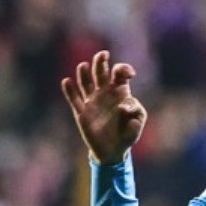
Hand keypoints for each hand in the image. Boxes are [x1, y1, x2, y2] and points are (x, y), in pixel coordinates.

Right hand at [61, 49, 148, 163]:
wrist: (113, 150)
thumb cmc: (127, 133)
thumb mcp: (138, 122)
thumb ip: (136, 113)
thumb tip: (123, 106)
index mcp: (121, 92)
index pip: (120, 74)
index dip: (123, 69)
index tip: (128, 74)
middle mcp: (105, 92)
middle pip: (101, 72)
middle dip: (101, 62)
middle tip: (103, 54)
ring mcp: (92, 101)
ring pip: (86, 83)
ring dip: (84, 74)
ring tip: (83, 66)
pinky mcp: (82, 113)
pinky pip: (74, 100)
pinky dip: (70, 91)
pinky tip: (67, 81)